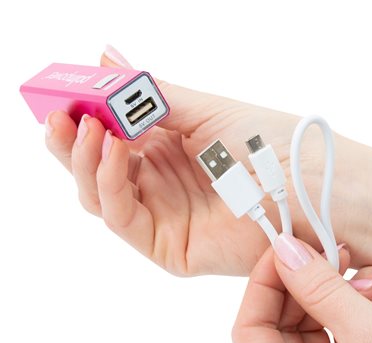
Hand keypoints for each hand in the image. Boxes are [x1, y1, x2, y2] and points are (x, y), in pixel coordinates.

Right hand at [45, 48, 321, 275]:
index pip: (108, 138)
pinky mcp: (169, 247)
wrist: (307, 184)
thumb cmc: (268, 144)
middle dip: (71, 142)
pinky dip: (108, 184)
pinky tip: (112, 151)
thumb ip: (150, 96)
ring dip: (84, 161)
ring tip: (87, 128)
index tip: (64, 94)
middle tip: (59, 114)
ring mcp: (162, 217)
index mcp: (166, 150)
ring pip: (99, 197)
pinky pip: (122, 219)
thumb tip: (107, 61)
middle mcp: (159, 184)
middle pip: (95, 170)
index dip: (82, 118)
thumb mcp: (202, 111)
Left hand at [232, 233, 371, 342]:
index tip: (283, 248)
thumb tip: (283, 250)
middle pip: (277, 326)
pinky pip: (332, 331)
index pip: (248, 333)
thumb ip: (319, 287)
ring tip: (367, 268)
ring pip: (307, 324)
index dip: (263, 284)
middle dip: (306, 283)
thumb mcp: (370, 332)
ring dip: (335, 290)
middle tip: (328, 248)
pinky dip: (350, 305)